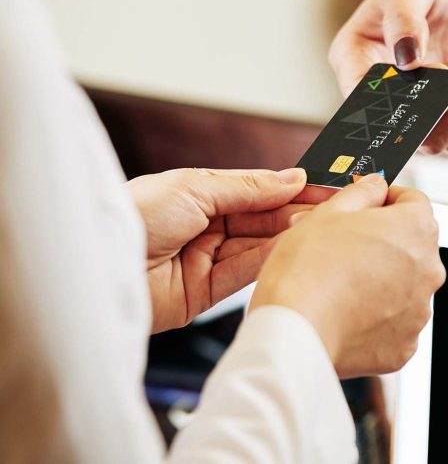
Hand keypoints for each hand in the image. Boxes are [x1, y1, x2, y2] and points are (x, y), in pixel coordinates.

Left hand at [129, 167, 315, 332]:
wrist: (95, 267)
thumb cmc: (133, 215)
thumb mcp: (195, 187)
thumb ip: (249, 187)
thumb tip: (293, 178)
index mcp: (197, 195)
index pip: (254, 191)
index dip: (288, 188)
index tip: (322, 186)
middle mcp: (203, 227)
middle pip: (260, 219)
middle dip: (293, 212)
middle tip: (329, 206)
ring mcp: (205, 260)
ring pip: (257, 245)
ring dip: (286, 234)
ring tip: (317, 224)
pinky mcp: (204, 293)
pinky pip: (244, 273)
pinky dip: (269, 259)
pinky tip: (292, 245)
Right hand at [250, 175, 444, 377]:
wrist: (295, 331)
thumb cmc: (308, 268)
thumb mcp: (329, 212)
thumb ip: (362, 192)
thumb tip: (377, 185)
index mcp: (416, 229)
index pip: (414, 201)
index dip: (388, 200)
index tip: (368, 206)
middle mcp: (430, 269)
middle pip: (412, 245)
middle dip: (384, 242)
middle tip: (345, 248)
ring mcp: (420, 310)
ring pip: (404, 284)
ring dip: (382, 279)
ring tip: (341, 284)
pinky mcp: (405, 345)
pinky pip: (394, 322)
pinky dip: (376, 317)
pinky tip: (346, 312)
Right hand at [329, 0, 447, 153]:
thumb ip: (404, 18)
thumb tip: (405, 63)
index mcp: (353, 56)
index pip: (356, 96)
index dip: (388, 95)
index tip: (422, 70)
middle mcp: (377, 90)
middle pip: (394, 129)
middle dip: (432, 103)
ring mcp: (411, 108)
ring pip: (429, 143)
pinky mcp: (444, 116)